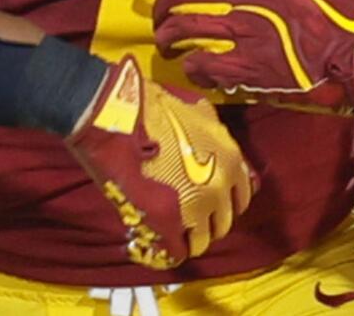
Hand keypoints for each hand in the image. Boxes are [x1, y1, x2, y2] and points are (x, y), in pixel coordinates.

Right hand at [64, 54, 254, 269]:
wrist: (112, 108)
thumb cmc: (150, 104)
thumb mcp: (199, 110)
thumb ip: (215, 133)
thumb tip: (219, 149)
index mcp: (230, 158)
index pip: (242, 197)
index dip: (224, 201)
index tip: (209, 201)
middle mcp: (220, 184)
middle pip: (223, 222)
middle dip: (207, 222)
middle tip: (187, 217)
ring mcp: (194, 203)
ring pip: (201, 240)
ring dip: (188, 237)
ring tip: (171, 230)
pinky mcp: (165, 217)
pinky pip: (176, 249)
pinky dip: (170, 250)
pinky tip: (158, 244)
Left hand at [134, 0, 353, 121]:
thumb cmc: (336, 17)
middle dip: (160, 8)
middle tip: (158, 19)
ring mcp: (242, 35)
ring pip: (182, 32)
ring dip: (167, 39)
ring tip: (168, 45)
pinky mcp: (246, 70)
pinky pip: (199, 66)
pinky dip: (190, 68)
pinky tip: (195, 69)